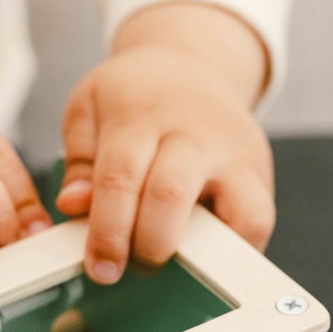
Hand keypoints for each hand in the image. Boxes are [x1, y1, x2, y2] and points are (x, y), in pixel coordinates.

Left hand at [56, 2, 274, 283]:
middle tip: (130, 267)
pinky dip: (234, 249)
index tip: (100, 268)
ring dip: (206, 253)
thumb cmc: (133, 97)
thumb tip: (72, 207)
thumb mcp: (89, 110)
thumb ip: (79, 162)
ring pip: (239, 213)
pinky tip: (203, 253)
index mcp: (141, 116)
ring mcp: (235, 154)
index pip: (121, 178)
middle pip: (172, 196)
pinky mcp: (260, 173)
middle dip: (148, 246)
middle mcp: (194, 134)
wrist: (190, 63)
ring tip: (175, 264)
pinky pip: (258, 222)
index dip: (108, 231)